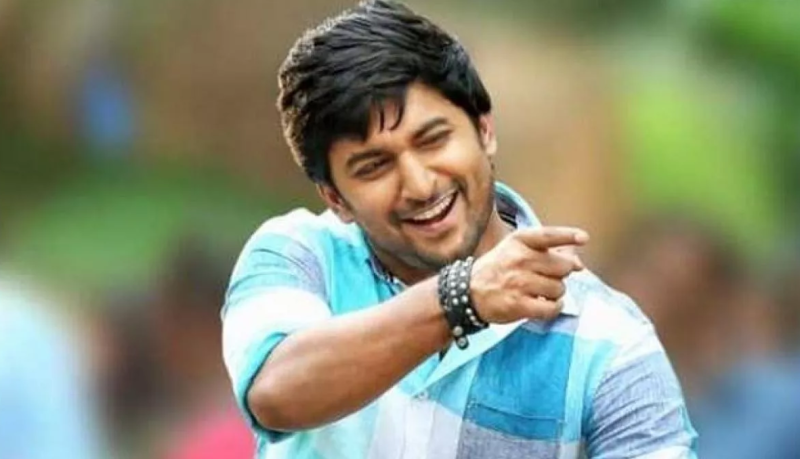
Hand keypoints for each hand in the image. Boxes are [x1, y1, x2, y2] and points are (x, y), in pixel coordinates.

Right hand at [469, 226, 588, 322]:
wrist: (468, 292)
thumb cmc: (498, 269)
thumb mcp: (515, 249)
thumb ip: (546, 252)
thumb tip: (578, 263)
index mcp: (519, 242)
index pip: (548, 235)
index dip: (568, 235)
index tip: (583, 238)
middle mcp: (519, 259)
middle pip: (563, 266)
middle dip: (561, 274)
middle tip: (548, 278)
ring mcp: (518, 282)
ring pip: (559, 288)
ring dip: (555, 293)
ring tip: (541, 292)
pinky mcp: (518, 304)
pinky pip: (551, 308)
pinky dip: (554, 308)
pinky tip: (545, 305)